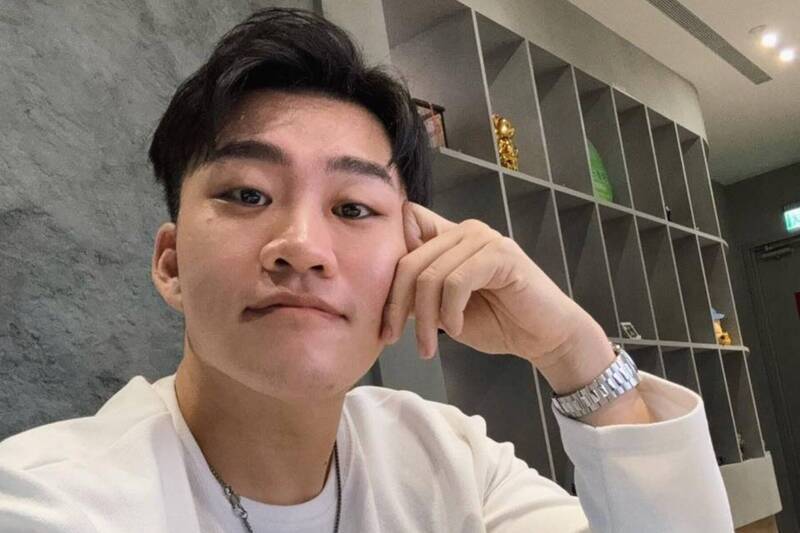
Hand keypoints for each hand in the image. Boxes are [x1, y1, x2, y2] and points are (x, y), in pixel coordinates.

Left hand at [381, 200, 599, 371]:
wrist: (545, 338)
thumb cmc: (498, 322)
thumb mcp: (444, 309)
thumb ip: (419, 293)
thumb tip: (380, 292)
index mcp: (450, 237)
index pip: (405, 225)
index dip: (388, 264)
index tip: (385, 311)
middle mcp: (465, 231)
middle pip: (409, 260)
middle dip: (397, 305)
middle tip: (395, 338)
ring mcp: (484, 239)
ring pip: (431, 275)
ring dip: (425, 318)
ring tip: (428, 346)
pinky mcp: (501, 255)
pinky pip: (457, 282)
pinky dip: (451, 311)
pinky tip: (458, 329)